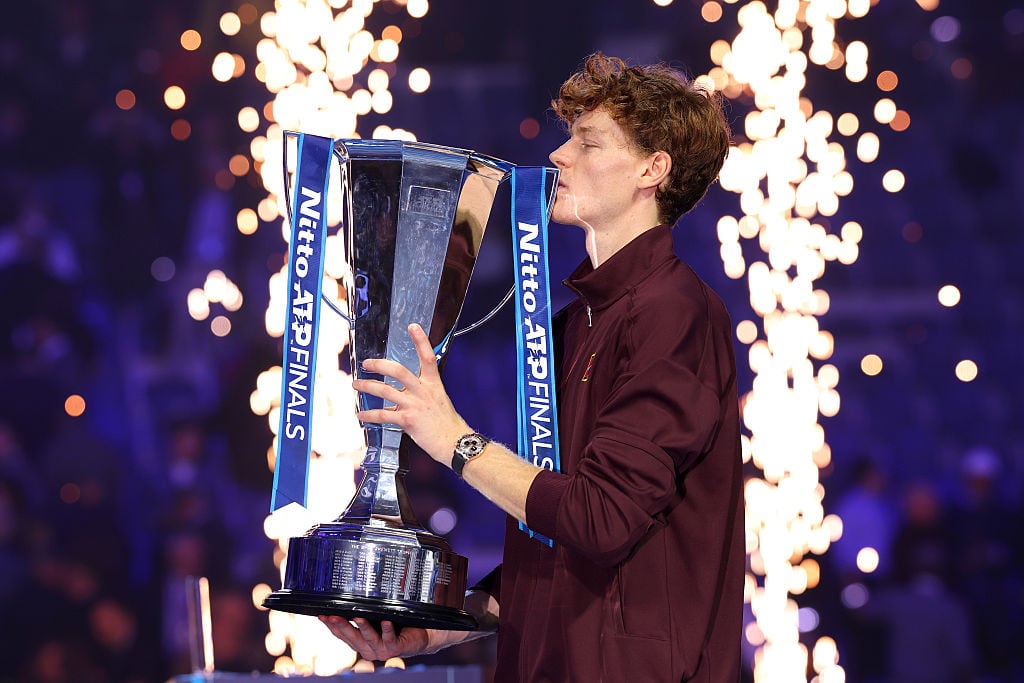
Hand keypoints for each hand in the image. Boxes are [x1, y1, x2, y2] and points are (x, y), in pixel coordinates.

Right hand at [318, 617, 430, 660]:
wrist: (416, 638)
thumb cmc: (393, 628)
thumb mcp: (373, 622)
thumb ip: (360, 618)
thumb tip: (345, 602)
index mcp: (360, 644)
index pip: (342, 635)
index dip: (331, 625)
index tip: (322, 615)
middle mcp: (368, 649)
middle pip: (352, 637)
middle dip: (341, 625)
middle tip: (332, 615)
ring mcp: (381, 650)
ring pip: (369, 638)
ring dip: (363, 627)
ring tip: (357, 616)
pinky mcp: (395, 648)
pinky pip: (390, 638)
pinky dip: (387, 629)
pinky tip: (385, 621)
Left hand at [352, 323, 468, 464]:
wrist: (455, 442)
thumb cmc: (447, 424)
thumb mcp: (438, 400)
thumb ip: (422, 392)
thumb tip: (404, 393)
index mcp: (433, 384)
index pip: (428, 357)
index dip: (421, 340)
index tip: (413, 326)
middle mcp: (423, 391)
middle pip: (399, 371)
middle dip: (379, 365)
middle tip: (366, 363)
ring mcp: (415, 405)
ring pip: (386, 391)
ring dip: (367, 387)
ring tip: (356, 385)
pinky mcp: (408, 420)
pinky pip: (383, 415)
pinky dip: (369, 415)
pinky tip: (361, 414)